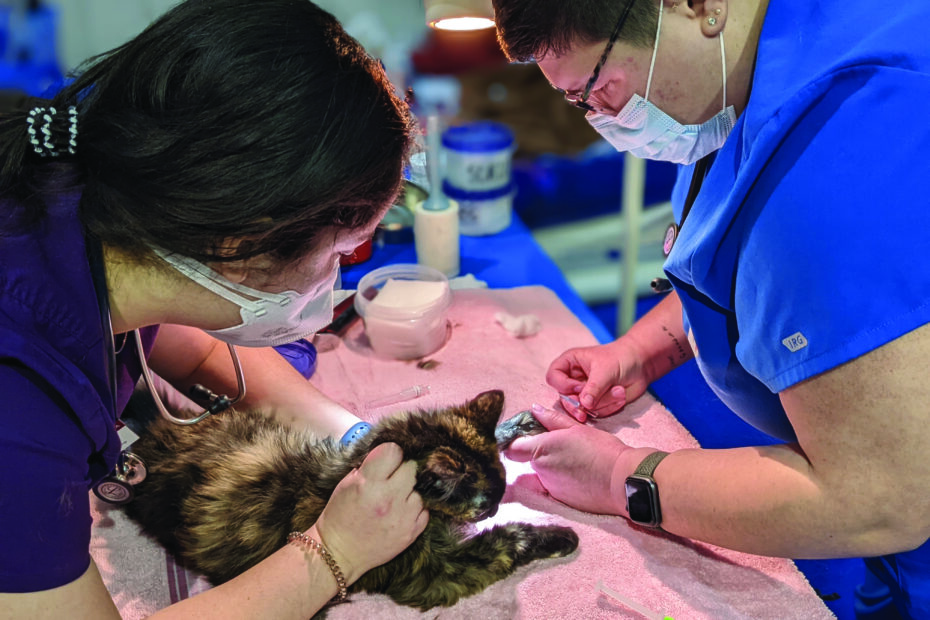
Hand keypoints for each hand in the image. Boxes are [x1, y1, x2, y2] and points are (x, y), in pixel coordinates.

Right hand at [314, 442, 427, 582]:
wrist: (339, 553)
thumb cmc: (339, 517)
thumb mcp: (346, 484)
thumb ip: (368, 467)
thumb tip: (388, 454)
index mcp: (369, 483)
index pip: (394, 451)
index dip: (390, 453)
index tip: (387, 460)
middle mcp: (388, 498)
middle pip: (411, 468)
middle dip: (402, 471)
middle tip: (392, 479)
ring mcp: (402, 516)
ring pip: (419, 491)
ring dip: (409, 492)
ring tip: (394, 500)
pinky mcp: (411, 532)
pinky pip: (424, 511)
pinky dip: (414, 510)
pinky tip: (400, 513)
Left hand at [505, 403, 629, 514]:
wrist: (623, 481)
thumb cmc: (602, 450)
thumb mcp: (577, 428)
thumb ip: (552, 420)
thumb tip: (534, 409)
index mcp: (541, 449)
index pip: (511, 449)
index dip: (514, 444)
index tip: (524, 440)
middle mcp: (541, 470)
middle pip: (529, 461)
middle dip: (540, 454)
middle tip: (563, 448)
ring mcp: (550, 488)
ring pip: (542, 475)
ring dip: (552, 468)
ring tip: (576, 462)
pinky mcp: (561, 501)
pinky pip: (554, 488)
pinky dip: (562, 482)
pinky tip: (580, 476)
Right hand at [546, 338, 649, 420]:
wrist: (640, 365)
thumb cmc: (620, 358)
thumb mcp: (605, 370)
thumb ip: (593, 387)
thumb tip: (584, 405)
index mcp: (569, 363)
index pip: (553, 377)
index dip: (563, 385)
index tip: (578, 388)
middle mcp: (573, 380)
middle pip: (563, 398)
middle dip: (576, 406)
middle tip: (583, 413)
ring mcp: (584, 394)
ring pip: (582, 408)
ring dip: (602, 403)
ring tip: (619, 391)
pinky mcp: (596, 404)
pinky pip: (597, 413)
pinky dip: (610, 407)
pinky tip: (621, 397)